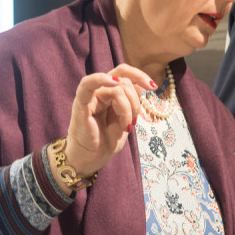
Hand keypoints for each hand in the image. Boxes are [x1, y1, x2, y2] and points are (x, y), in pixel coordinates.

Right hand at [55, 64, 154, 183]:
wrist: (90, 160)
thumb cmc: (105, 142)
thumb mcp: (126, 120)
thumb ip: (132, 102)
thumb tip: (142, 85)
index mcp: (109, 94)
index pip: (124, 74)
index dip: (140, 76)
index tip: (154, 87)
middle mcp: (99, 92)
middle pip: (123, 80)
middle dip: (135, 100)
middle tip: (134, 121)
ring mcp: (89, 97)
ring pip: (115, 88)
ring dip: (126, 108)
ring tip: (124, 126)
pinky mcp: (81, 104)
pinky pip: (88, 84)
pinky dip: (100, 79)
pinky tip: (112, 83)